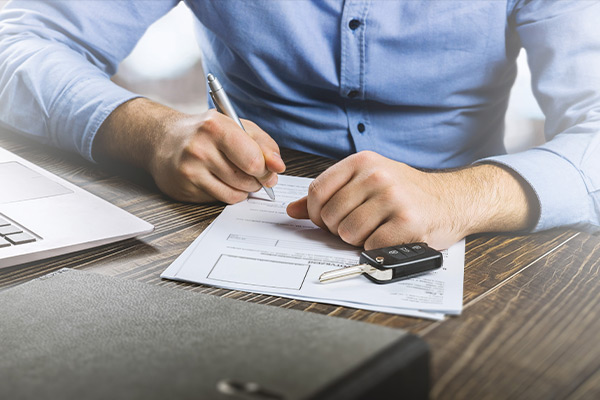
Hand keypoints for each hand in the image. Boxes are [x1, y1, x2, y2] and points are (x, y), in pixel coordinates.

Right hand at [151, 109, 284, 202]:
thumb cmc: (206, 132)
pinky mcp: (185, 189)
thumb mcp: (237, 126)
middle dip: (258, 180)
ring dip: (245, 189)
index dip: (267, 169)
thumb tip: (278, 166)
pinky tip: (222, 181)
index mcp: (215, 127)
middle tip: (255, 173)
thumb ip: (263, 144)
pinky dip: (229, 194)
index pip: (253, 160)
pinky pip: (221, 200)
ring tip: (238, 175)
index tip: (269, 170)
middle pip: (246, 179)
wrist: (164, 140)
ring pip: (235, 194)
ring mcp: (190, 171)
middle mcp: (199, 148)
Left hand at [286, 151, 537, 249]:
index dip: (317, 214)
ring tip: (375, 230)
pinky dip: (376, 249)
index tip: (327, 221)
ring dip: (358, 240)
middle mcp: (377, 175)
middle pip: (331, 216)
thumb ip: (329, 194)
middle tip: (358, 227)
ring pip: (348, 233)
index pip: (318, 191)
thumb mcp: (366, 182)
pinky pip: (371, 246)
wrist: (451, 200)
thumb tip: (293, 211)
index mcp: (362, 161)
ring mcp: (393, 197)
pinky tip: (389, 237)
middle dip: (339, 230)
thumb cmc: (405, 193)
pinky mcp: (408, 221)